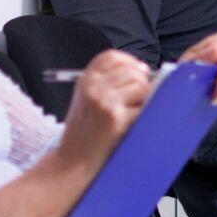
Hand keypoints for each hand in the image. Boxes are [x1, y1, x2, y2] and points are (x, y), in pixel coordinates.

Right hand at [56, 50, 154, 170]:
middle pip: (132, 71)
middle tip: (136, 100)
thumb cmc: (85, 130)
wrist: (73, 160)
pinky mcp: (116, 118)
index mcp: (85, 79)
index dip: (129, 62)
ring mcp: (104, 102)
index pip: (112, 57)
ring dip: (143, 99)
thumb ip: (108, 81)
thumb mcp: (87, 97)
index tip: (137, 73)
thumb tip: (143, 70)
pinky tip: (131, 123)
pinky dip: (143, 115)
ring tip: (129, 113)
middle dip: (141, 83)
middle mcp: (93, 87)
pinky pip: (143, 107)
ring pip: (141, 86)